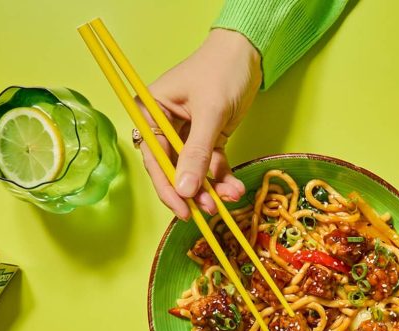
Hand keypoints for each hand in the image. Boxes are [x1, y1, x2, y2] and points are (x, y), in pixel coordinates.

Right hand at [140, 29, 261, 219]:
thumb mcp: (210, 112)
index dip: (167, 186)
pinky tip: (234, 188)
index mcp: (150, 111)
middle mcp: (164, 125)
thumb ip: (197, 152)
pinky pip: (212, 164)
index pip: (154, 157)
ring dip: (211, 188)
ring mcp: (187, 133)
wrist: (248, 52)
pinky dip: (223, 177)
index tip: (182, 208)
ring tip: (229, 198)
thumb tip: (184, 189)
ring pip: (195, 170)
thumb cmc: (221, 69)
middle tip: (208, 210)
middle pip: (173, 169)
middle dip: (192, 190)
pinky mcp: (209, 138)